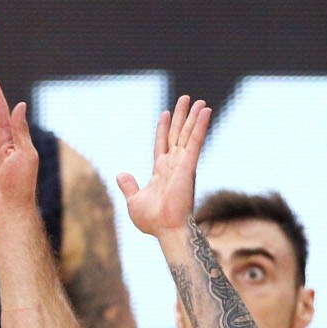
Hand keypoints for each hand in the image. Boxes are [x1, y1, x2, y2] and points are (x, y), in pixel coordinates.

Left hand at [115, 95, 211, 239]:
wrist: (164, 229)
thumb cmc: (152, 220)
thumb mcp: (134, 200)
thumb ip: (129, 185)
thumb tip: (121, 174)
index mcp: (161, 171)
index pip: (162, 143)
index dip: (163, 128)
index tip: (165, 113)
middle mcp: (174, 165)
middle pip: (177, 134)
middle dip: (181, 116)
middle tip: (186, 98)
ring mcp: (182, 164)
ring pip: (188, 134)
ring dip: (193, 117)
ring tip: (199, 101)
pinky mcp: (189, 165)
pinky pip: (195, 141)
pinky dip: (200, 126)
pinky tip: (206, 111)